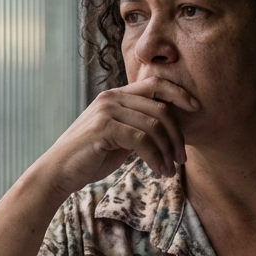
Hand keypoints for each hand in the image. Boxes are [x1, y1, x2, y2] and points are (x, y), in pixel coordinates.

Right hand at [31, 76, 198, 197]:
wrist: (59, 172)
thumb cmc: (90, 157)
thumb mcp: (118, 137)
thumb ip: (138, 127)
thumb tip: (168, 128)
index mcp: (116, 96)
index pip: (155, 84)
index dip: (179, 93)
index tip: (196, 108)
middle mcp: (111, 98)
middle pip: (160, 108)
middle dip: (177, 135)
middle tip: (182, 159)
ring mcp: (106, 111)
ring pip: (154, 125)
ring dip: (167, 151)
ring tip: (170, 171)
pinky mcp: (104, 129)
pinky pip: (142, 140)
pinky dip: (156, 157)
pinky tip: (159, 171)